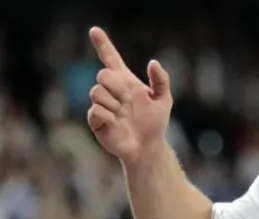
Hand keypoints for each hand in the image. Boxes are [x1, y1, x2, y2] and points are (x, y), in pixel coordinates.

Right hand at [86, 28, 174, 167]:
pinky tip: (117, 123)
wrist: (147, 147)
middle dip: (116, 87)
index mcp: (125, 81)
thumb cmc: (155, 123)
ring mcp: (102, 105)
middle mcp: (111, 91)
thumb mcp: (164, 100)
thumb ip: (161, 80)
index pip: (110, 58)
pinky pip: (95, 110)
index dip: (103, 44)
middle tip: (128, 101)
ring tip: (123, 115)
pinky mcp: (96, 120)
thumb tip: (152, 62)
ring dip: (113, 103)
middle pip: (102, 74)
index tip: (94, 30)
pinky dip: (108, 116)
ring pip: (96, 91)